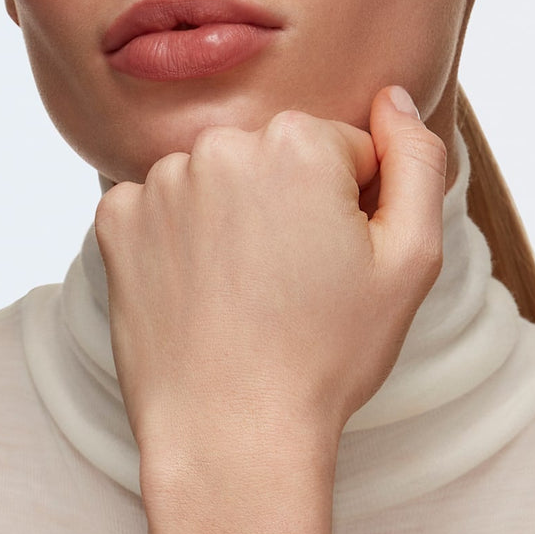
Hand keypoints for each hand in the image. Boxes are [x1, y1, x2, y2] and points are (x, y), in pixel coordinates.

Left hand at [95, 86, 445, 469]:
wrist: (230, 434)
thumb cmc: (324, 357)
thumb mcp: (410, 262)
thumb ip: (418, 162)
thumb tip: (393, 99)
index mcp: (297, 143)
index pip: (345, 151)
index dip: (352, 212)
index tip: (334, 268)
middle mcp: (220, 145)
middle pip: (277, 160)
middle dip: (291, 207)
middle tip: (291, 287)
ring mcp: (159, 184)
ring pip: (219, 183)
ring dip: (233, 221)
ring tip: (243, 297)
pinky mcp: (116, 222)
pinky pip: (162, 209)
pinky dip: (180, 240)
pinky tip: (198, 292)